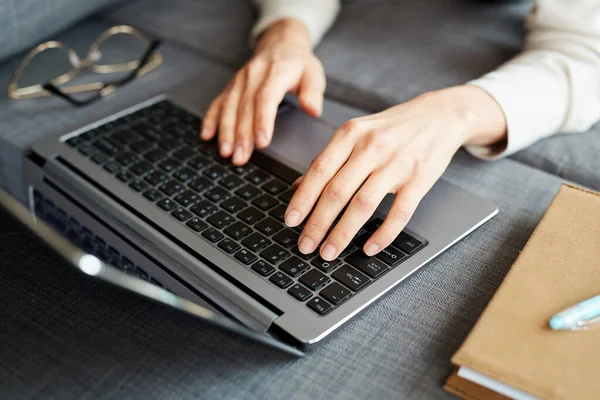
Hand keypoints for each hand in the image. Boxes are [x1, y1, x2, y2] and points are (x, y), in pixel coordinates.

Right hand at [200, 19, 325, 165]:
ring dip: (226, 132)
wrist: (280, 43)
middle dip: (241, 135)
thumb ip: (313, 92)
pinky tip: (207, 135)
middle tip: (240, 158)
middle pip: (245, 108)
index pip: (266, 98)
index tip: (261, 142)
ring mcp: (240, 80)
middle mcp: (254, 75)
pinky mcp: (231, 86)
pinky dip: (211, 119)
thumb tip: (313, 109)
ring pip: (229, 108)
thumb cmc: (298, 64)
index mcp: (276, 71)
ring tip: (225, 152)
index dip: (262, 121)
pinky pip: (218, 103)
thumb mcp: (314, 74)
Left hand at [285, 85, 506, 260]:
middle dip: (318, 223)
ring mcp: (397, 163)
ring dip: (343, 233)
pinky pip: (399, 213)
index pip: (319, 170)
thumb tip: (299, 186)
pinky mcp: (419, 179)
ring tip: (329, 252)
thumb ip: (329, 159)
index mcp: (351, 134)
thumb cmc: (392, 127)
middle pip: (337, 191)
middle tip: (306, 245)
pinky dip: (383, 234)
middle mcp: (371, 147)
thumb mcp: (356, 133)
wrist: (439, 115)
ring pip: (363, 204)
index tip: (290, 221)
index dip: (303, 199)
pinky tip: (369, 248)